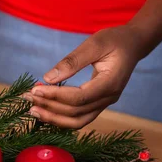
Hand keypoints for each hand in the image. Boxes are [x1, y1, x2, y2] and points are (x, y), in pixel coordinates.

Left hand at [27, 25, 146, 128]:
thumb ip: (72, 61)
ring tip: (33, 110)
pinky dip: (61, 118)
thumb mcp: (94, 43)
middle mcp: (109, 98)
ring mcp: (104, 104)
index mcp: (110, 83)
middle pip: (76, 113)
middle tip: (28, 99)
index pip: (79, 98)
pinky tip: (46, 111)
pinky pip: (79, 118)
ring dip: (54, 118)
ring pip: (77, 121)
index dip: (55, 96)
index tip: (35, 90)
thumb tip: (48, 78)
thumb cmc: (115, 40)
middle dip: (50, 107)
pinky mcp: (98, 104)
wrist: (133, 45)